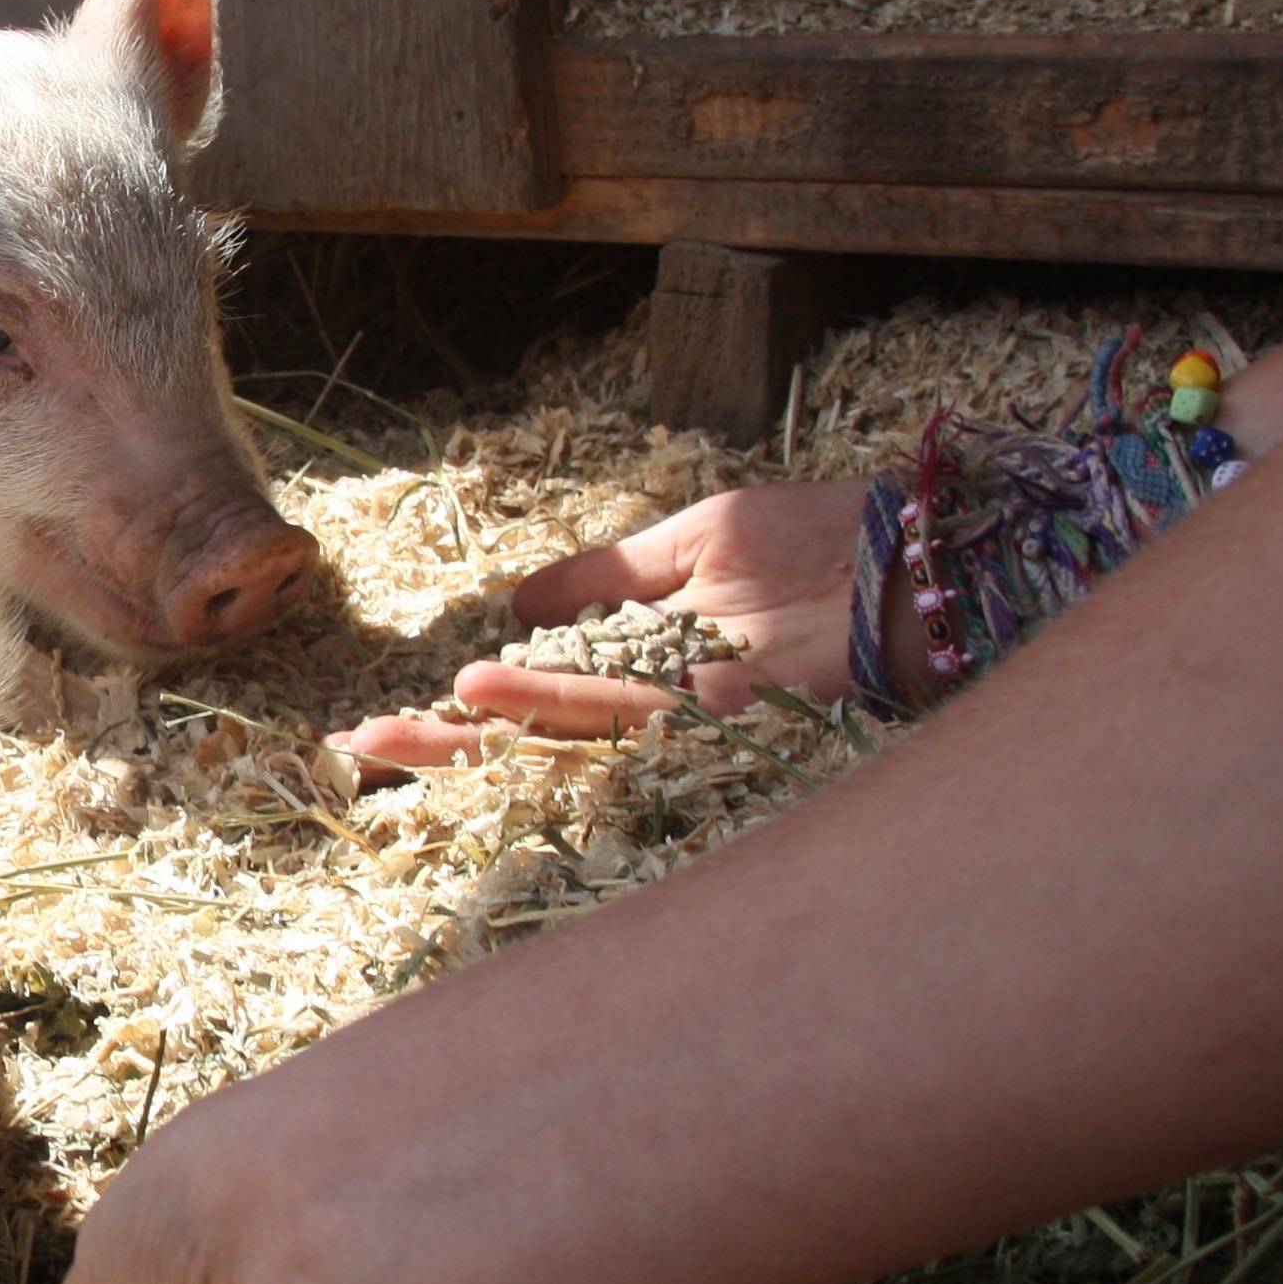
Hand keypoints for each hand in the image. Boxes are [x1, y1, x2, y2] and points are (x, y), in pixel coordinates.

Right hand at [336, 478, 872, 768]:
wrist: (922, 555)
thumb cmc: (826, 539)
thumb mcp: (701, 537)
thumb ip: (612, 572)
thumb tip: (521, 602)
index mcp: (647, 661)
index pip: (539, 693)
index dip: (467, 708)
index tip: (387, 716)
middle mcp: (657, 696)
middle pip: (533, 728)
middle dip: (449, 744)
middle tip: (360, 747)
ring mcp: (685, 706)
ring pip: (558, 731)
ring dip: (475, 728)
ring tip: (394, 729)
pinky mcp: (720, 703)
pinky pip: (618, 705)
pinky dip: (546, 695)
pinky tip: (483, 684)